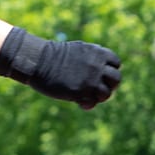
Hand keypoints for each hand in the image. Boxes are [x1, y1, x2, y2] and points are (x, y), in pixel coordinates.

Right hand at [0, 28, 122, 108]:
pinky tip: (80, 103)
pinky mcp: (80, 92)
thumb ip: (93, 58)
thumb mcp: (79, 50)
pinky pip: (92, 103)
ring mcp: (90, 80)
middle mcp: (97, 66)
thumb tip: (103, 69)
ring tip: (89, 96)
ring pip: (106, 94)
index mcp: (98, 52)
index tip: (102, 74)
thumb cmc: (55, 55)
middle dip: (110, 85)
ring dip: (100, 97)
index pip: (116, 63)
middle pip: (116, 79)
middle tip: (99, 88)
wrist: (38, 61)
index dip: (110, 70)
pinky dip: (88, 104)